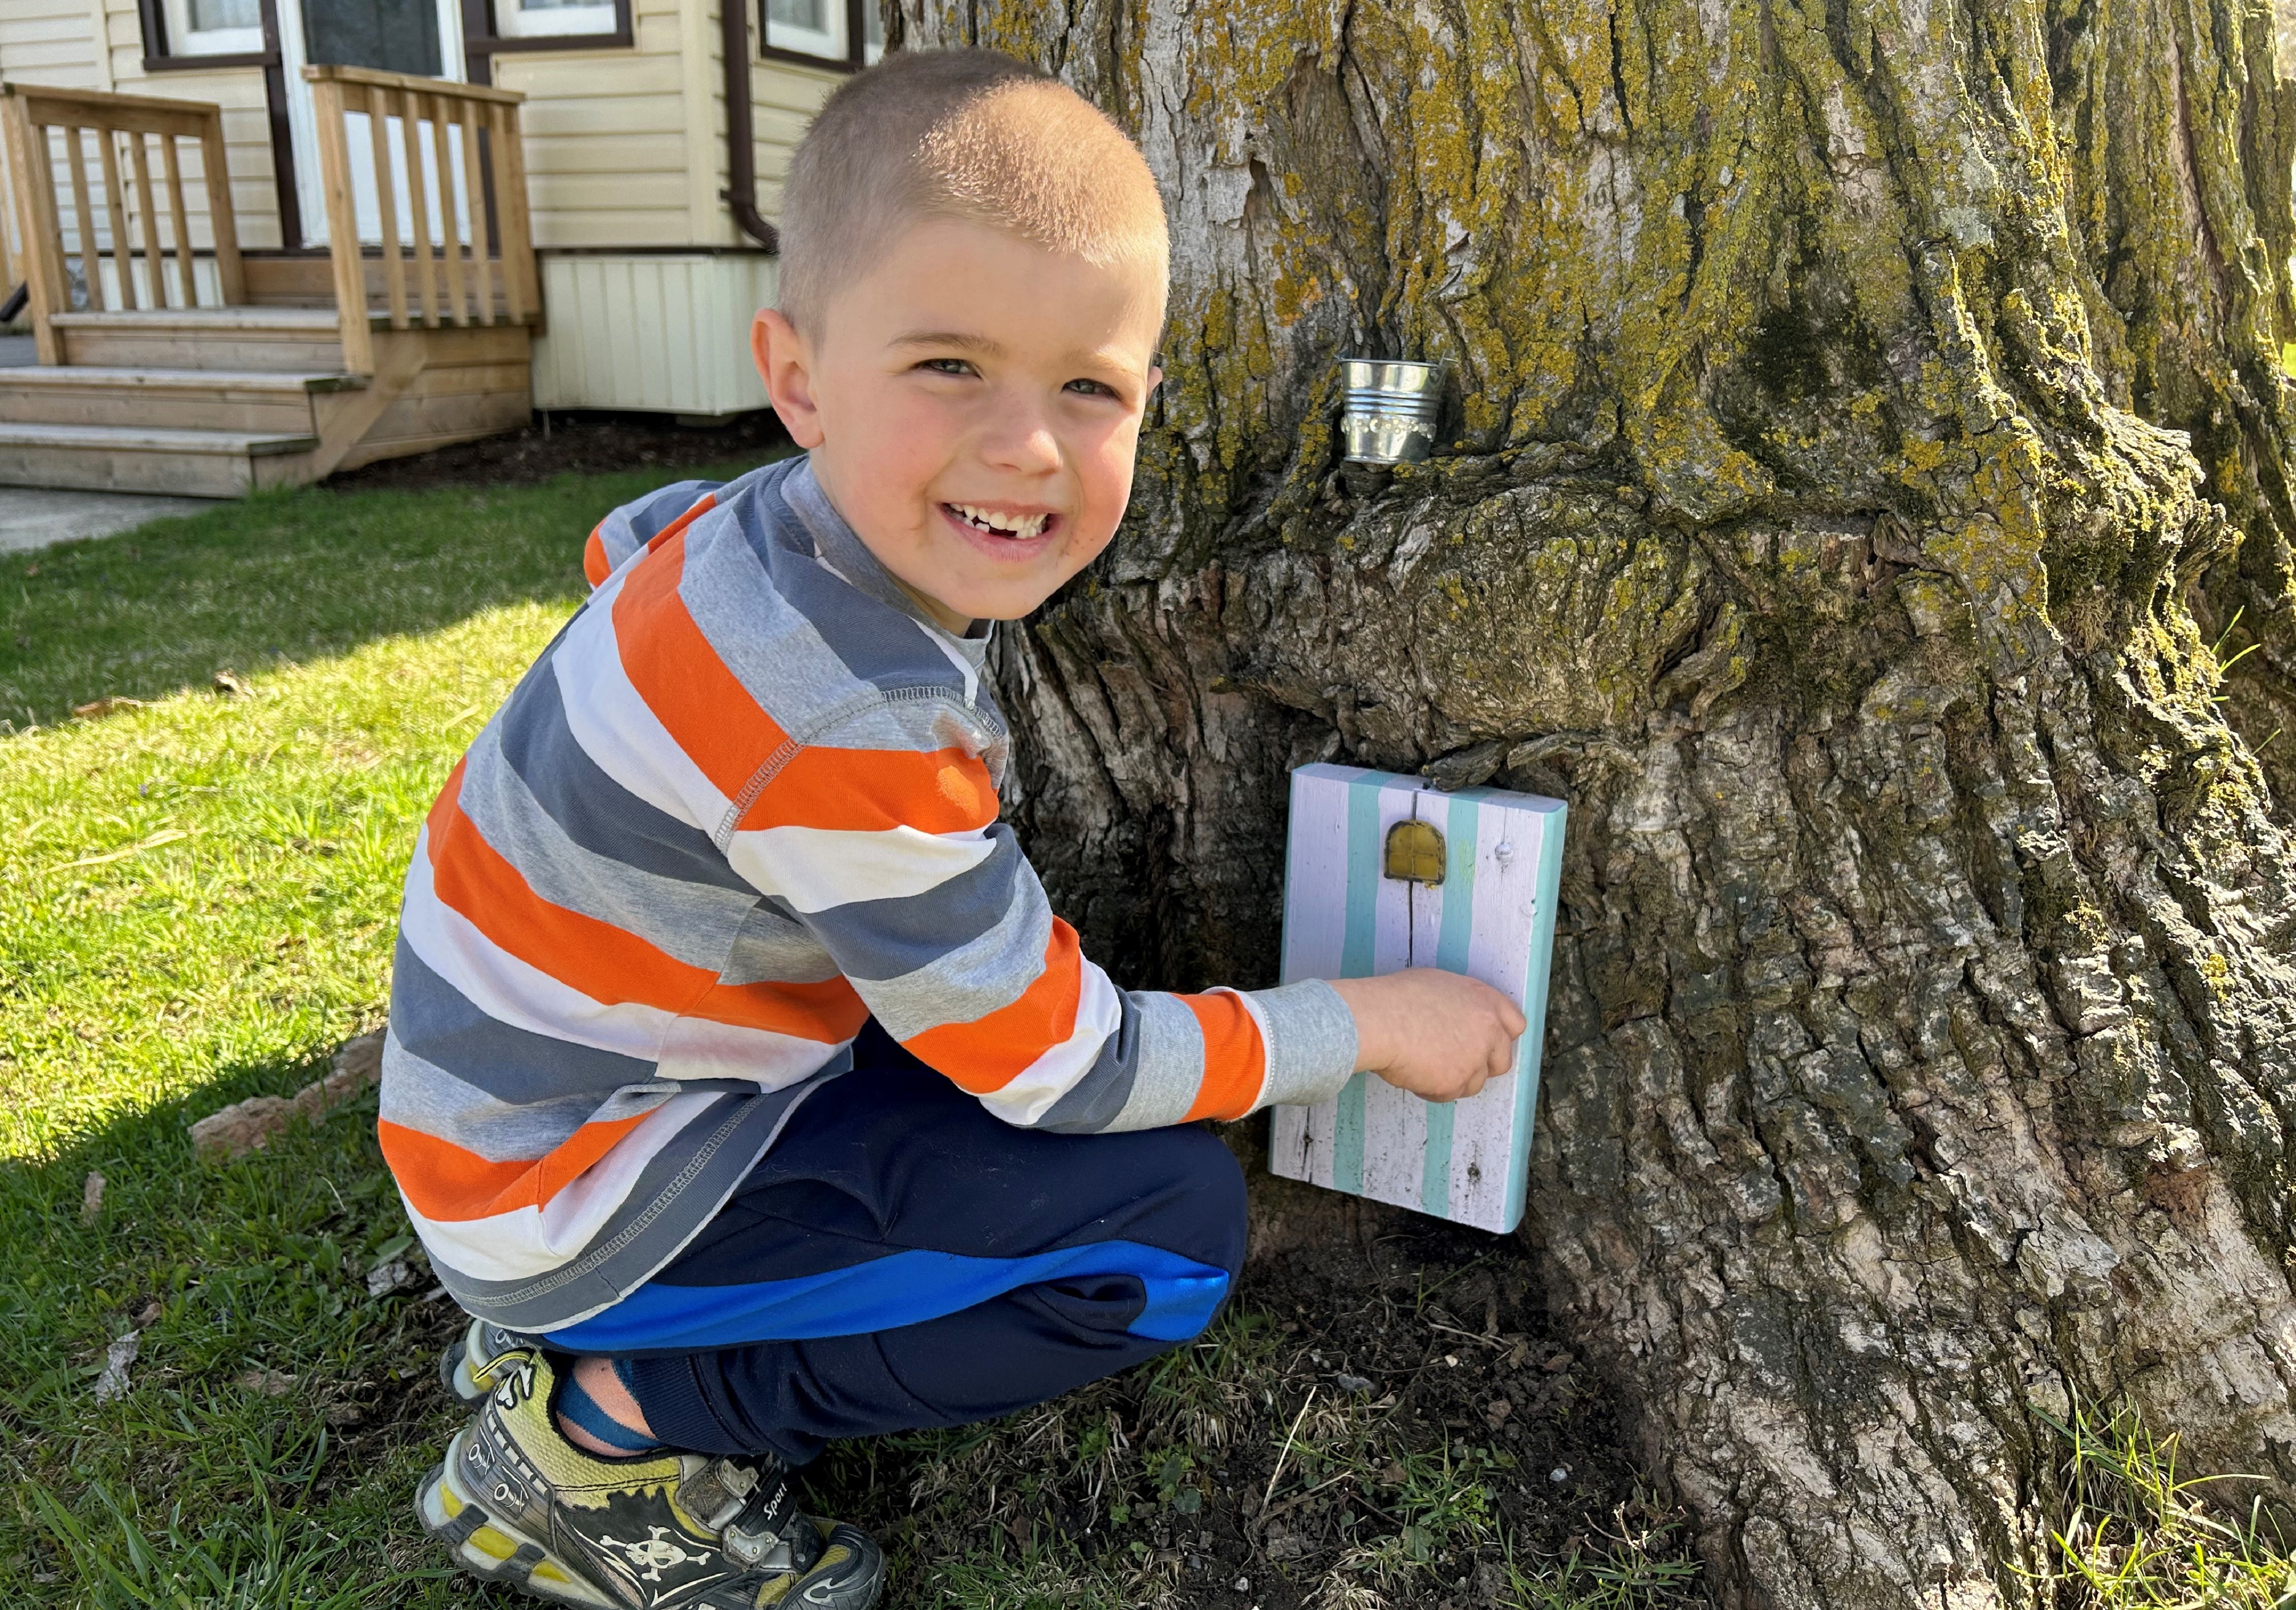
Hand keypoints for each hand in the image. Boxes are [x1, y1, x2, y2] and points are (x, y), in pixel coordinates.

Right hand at [1326, 969, 1527, 1103]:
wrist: (1379, 1020)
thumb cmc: (1397, 998)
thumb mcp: (1440, 985)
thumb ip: (1463, 1004)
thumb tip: (1460, 1018)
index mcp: (1486, 1002)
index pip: (1515, 1025)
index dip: (1499, 1037)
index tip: (1485, 1043)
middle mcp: (1489, 1031)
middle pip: (1501, 1061)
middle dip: (1481, 1065)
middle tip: (1454, 1061)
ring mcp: (1474, 1059)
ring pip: (1474, 1083)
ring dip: (1454, 1079)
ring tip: (1424, 1063)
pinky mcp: (1456, 1082)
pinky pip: (1448, 1095)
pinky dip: (1432, 1089)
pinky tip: (1412, 1072)